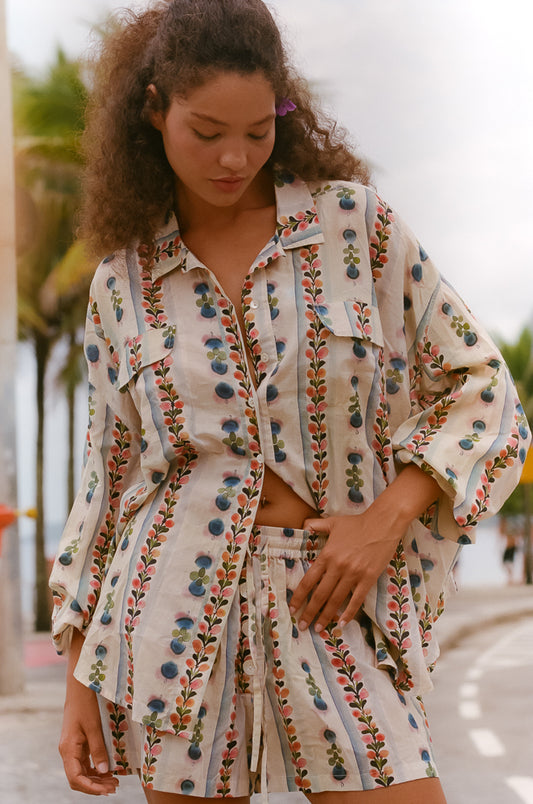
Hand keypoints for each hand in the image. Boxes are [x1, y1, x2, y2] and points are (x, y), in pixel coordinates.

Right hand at [59, 629, 117, 795]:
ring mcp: (73, 747)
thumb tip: (103, 772)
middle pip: (78, 778)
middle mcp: (68, 751)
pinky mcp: (78, 742)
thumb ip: (98, 749)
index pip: (75, 778)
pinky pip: (85, 762)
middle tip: (115, 787)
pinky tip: (108, 770)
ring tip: (114, 782)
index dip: (90, 788)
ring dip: (97, 779)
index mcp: (68, 748)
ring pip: (82, 771)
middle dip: (95, 786)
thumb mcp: (93, 726)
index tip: (106, 790)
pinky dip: (95, 769)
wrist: (79, 685)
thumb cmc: (85, 703)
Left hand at [290, 464, 440, 631]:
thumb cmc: (357, 523)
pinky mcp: (368, 578)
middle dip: (309, 612)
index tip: (293, 608)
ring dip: (326, 616)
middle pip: (320, 594)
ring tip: (318, 628)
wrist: (382, 523)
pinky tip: (341, 623)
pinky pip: (357, 599)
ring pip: (336, 600)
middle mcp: (338, 567)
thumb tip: (303, 526)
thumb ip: (316, 525)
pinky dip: (348, 613)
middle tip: (302, 626)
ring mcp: (353, 574)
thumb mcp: (333, 522)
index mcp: (327, 555)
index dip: (299, 597)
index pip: (308, 580)